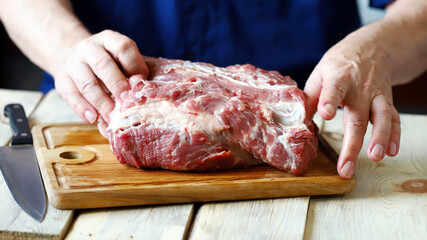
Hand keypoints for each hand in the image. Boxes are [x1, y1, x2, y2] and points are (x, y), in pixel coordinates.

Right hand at [54, 30, 148, 129]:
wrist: (74, 57)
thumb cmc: (108, 63)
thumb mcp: (120, 60)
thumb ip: (132, 73)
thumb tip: (144, 94)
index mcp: (109, 39)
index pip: (123, 47)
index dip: (135, 65)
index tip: (142, 82)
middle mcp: (89, 48)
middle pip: (103, 65)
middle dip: (117, 85)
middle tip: (127, 103)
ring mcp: (73, 63)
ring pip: (87, 83)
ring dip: (101, 103)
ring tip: (112, 117)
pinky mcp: (61, 79)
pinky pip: (71, 94)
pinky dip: (82, 108)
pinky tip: (92, 118)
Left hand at [304, 26, 400, 178]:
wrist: (372, 47)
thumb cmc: (338, 65)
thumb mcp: (320, 75)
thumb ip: (309, 98)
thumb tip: (295, 122)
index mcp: (338, 78)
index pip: (333, 90)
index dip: (329, 102)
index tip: (325, 114)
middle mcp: (360, 88)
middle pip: (357, 117)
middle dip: (352, 144)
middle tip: (345, 167)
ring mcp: (376, 95)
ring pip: (381, 117)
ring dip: (380, 138)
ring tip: (375, 157)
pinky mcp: (387, 101)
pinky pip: (394, 118)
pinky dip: (395, 135)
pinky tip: (391, 151)